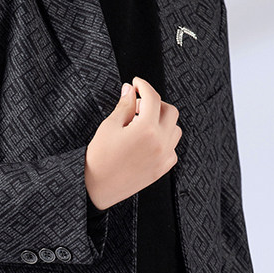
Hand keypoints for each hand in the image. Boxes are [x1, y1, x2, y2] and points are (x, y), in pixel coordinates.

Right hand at [84, 77, 181, 209]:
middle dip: (155, 103)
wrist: (98, 189)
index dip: (144, 86)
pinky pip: (172, 147)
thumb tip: (129, 89)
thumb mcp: (109, 126)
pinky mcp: (163, 168)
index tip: (136, 84)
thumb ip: (125, 106)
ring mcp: (164, 157)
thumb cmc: (99, 157)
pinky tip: (147, 140)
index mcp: (147, 129)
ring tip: (142, 123)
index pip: (153, 98)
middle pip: (170, 111)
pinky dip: (164, 139)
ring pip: (175, 129)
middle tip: (137, 105)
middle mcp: (161, 143)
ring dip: (162, 120)